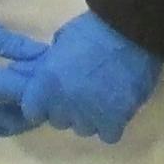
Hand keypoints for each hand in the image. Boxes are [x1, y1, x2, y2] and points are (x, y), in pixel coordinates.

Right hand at [0, 7, 47, 135]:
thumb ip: (16, 46)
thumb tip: (46, 55)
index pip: (19, 92)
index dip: (42, 85)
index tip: (57, 73)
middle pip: (17, 117)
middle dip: (37, 104)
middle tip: (50, 85)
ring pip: (6, 127)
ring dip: (26, 116)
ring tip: (37, 94)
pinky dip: (10, 121)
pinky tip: (20, 104)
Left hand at [25, 12, 163, 142]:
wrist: (131, 32)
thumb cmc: (93, 29)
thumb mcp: (61, 40)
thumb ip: (51, 63)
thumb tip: (48, 72)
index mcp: (46, 85)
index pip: (32, 112)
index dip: (42, 104)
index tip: (51, 95)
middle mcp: (64, 106)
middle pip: (59, 121)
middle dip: (67, 108)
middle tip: (81, 91)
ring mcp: (90, 116)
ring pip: (84, 129)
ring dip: (90, 117)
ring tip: (103, 97)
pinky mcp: (116, 121)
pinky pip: (108, 134)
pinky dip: (112, 125)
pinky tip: (117, 108)